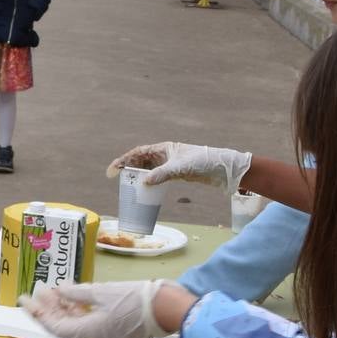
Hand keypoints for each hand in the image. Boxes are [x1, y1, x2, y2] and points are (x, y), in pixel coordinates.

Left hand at [24, 280, 165, 337]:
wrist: (168, 308)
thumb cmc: (135, 299)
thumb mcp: (102, 292)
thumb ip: (77, 293)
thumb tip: (58, 291)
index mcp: (88, 332)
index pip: (54, 326)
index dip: (37, 313)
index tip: (24, 300)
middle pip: (63, 325)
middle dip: (48, 308)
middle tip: (37, 291)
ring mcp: (106, 335)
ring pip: (77, 323)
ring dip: (63, 307)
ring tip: (53, 290)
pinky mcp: (115, 328)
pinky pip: (90, 321)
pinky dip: (79, 309)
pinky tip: (74, 295)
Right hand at [107, 142, 253, 193]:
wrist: (223, 169)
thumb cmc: (204, 162)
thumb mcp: (181, 168)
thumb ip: (162, 174)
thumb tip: (143, 183)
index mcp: (164, 148)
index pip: (138, 152)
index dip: (123, 160)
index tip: (113, 170)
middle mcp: (165, 154)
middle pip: (140, 160)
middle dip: (127, 168)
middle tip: (115, 178)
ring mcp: (170, 164)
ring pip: (147, 169)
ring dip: (136, 175)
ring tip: (125, 185)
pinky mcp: (176, 174)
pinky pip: (156, 177)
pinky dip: (147, 182)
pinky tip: (143, 189)